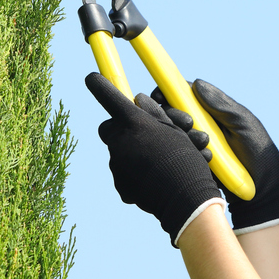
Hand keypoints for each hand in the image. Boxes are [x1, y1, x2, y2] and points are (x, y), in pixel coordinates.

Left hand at [86, 73, 221, 245]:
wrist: (187, 200)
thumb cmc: (186, 159)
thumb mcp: (175, 130)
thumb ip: (153, 113)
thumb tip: (136, 100)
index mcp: (134, 122)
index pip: (109, 96)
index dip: (100, 85)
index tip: (92, 78)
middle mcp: (120, 141)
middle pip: (109, 128)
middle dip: (121, 129)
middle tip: (143, 135)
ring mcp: (117, 164)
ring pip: (119, 152)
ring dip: (134, 154)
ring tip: (161, 164)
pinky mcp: (121, 185)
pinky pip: (125, 174)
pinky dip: (136, 175)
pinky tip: (156, 180)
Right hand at [151, 80, 278, 232]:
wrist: (261, 187)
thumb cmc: (257, 149)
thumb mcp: (242, 122)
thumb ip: (221, 104)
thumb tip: (196, 83)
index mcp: (210, 110)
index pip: (182, 95)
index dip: (167, 92)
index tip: (160, 95)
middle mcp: (199, 124)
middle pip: (171, 113)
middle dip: (174, 115)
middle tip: (189, 123)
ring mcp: (194, 144)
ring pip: (172, 134)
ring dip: (184, 135)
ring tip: (206, 143)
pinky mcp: (192, 162)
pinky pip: (179, 155)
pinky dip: (190, 153)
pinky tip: (207, 158)